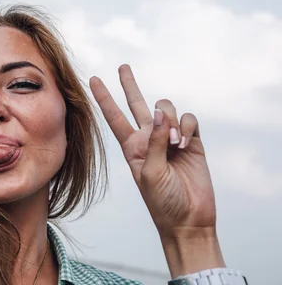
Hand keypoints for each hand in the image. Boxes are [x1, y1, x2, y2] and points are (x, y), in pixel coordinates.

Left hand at [90, 65, 215, 239]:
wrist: (188, 218)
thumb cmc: (162, 200)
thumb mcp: (150, 172)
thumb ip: (154, 142)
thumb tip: (161, 113)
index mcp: (131, 146)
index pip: (114, 116)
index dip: (104, 98)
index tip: (92, 79)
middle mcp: (149, 138)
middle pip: (137, 104)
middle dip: (130, 85)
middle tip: (123, 66)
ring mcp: (170, 138)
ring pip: (167, 109)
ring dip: (171, 120)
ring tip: (175, 144)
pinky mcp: (192, 141)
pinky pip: (188, 119)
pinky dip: (187, 126)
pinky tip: (185, 143)